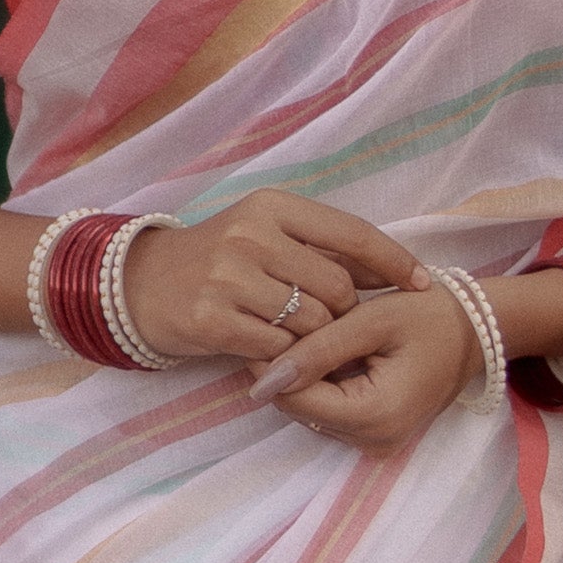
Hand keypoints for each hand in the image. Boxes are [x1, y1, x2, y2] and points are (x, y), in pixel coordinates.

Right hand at [122, 190, 419, 366]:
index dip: (394, 260)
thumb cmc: (216, 260)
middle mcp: (251, 236)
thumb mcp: (264, 234)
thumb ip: (319, 247)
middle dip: (344, 312)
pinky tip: (269, 349)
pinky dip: (285, 356)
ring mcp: (229, 278)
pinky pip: (279, 348)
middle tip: (330, 324)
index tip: (424, 283)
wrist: (138, 285)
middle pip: (337, 287)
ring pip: (313, 322)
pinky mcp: (213, 319)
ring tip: (294, 337)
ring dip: (314, 339)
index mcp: (272, 206)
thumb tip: (389, 268)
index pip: (352, 233)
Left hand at [248, 280, 488, 454]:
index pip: (297, 400)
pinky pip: (330, 413)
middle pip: (301, 409)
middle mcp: (374, 441)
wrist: (477, 332)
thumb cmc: (430, 316)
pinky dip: (322, 385)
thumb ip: (318, 349)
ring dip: (304, 377)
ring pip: (311, 412)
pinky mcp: (376, 437)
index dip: (272, 365)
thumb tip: (264, 377)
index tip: (266, 323)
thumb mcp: (372, 322)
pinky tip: (331, 354)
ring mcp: (377, 444)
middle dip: (288, 370)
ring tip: (312, 333)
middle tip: (288, 323)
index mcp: (377, 415)